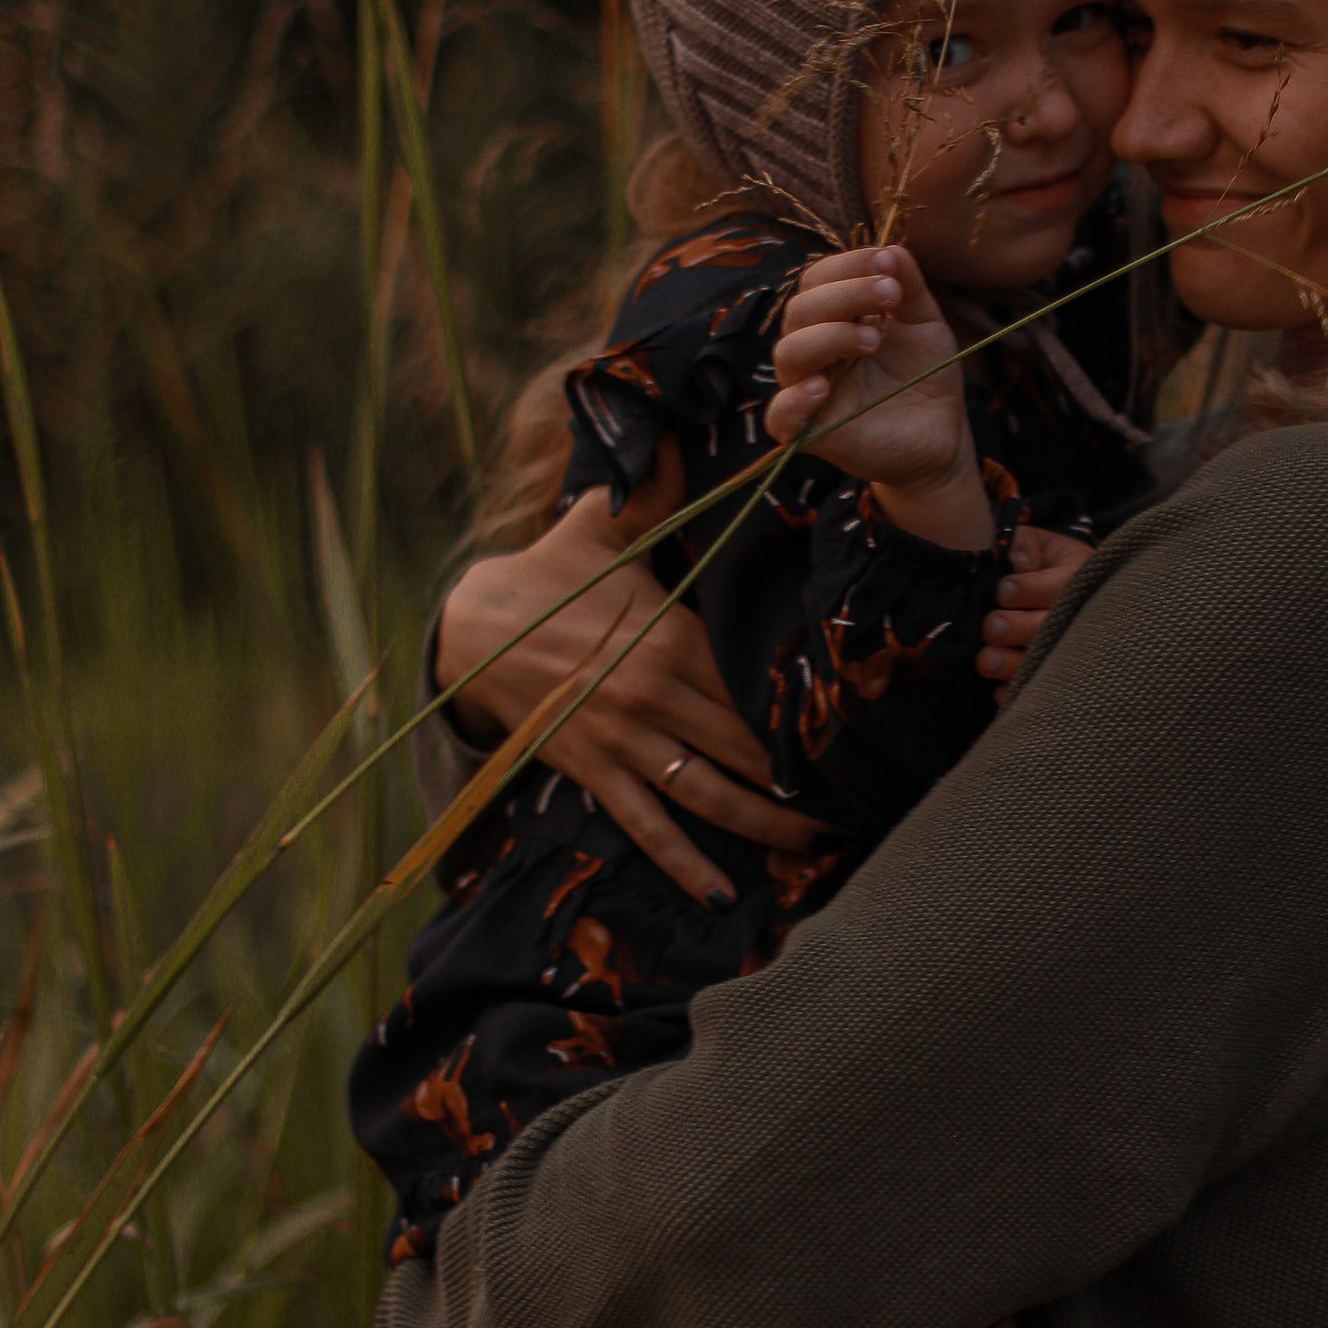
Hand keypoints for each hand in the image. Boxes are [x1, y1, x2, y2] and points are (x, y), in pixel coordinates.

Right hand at [433, 450, 814, 905]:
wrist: (466, 627)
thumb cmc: (546, 576)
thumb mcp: (603, 526)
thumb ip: (654, 492)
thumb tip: (682, 434)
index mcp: (672, 636)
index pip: (752, 682)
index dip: (803, 713)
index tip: (851, 732)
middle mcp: (655, 695)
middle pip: (746, 747)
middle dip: (804, 779)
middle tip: (860, 802)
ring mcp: (624, 740)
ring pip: (710, 794)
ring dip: (766, 826)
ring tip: (816, 847)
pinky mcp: (593, 771)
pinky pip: (646, 826)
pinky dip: (685, 863)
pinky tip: (724, 893)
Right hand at [768, 243, 988, 543]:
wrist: (943, 435)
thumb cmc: (926, 375)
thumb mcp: (925, 323)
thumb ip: (908, 287)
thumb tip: (891, 249)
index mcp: (833, 318)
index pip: (818, 280)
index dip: (847, 266)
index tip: (887, 262)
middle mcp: (813, 350)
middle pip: (801, 311)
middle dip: (844, 296)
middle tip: (889, 296)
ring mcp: (807, 390)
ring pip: (788, 353)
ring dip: (828, 337)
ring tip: (871, 339)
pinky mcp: (809, 432)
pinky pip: (779, 416)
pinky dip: (794, 400)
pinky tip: (821, 387)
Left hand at [974, 522, 1092, 695]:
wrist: (1060, 585)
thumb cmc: (1041, 561)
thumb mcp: (1036, 543)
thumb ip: (1023, 545)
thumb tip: (1017, 562)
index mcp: (1078, 575)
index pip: (1059, 586)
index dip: (1028, 591)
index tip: (1003, 590)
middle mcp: (1080, 615)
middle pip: (1051, 628)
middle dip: (1017, 629)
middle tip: (992, 627)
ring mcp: (1070, 649)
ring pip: (1044, 662)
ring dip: (1012, 664)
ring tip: (985, 660)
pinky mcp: (1054, 675)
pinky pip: (1038, 689)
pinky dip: (1016, 693)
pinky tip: (998, 691)